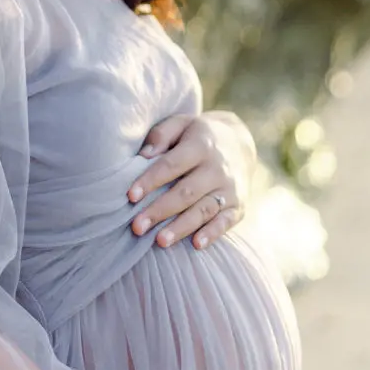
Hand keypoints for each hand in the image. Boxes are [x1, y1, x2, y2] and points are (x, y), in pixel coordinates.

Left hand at [127, 111, 256, 250]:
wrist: (239, 144)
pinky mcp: (238, 205)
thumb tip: (143, 155)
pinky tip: (196, 245)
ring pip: (204, 210)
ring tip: (160, 242)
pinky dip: (213, 233)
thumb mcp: (181, 124)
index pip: (172, 164)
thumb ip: (161, 135)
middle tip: (137, 227)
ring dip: (182, 227)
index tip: (131, 196)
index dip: (151, 180)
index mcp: (201, 144)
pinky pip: (226, 221)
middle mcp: (218, 167)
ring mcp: (230, 188)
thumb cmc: (197, 137)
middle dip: (160, 211)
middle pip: (186, 192)